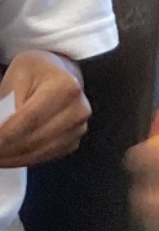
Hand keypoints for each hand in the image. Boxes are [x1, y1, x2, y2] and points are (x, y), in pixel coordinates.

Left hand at [0, 51, 89, 167]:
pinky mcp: (73, 142)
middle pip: (35, 138)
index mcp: (65, 87)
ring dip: (13, 157)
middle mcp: (78, 110)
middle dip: (7, 148)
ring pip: (39, 152)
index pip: (30, 118)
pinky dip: (24, 158)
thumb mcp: (18, 74)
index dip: (6, 134)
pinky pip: (45, 156)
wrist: (61, 75)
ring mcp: (78, 129)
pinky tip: (9, 156)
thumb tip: (2, 129)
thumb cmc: (38, 71)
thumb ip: (10, 99)